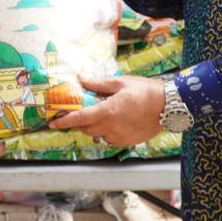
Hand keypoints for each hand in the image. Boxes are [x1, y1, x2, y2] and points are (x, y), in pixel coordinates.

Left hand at [50, 75, 164, 146]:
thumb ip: (99, 83)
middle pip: (86, 128)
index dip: (64, 121)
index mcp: (107, 112)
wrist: (168, 106)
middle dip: (80, 121)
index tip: (52, 123)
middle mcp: (110, 127)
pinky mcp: (127, 142)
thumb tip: (82, 79)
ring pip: (98, 135)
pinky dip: (107, 131)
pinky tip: (116, 121)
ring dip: (94, 126)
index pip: (79, 119)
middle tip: (81, 111)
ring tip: (102, 113)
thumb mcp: (120, 83)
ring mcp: (119, 137)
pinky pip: (110, 139)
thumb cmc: (145, 91)